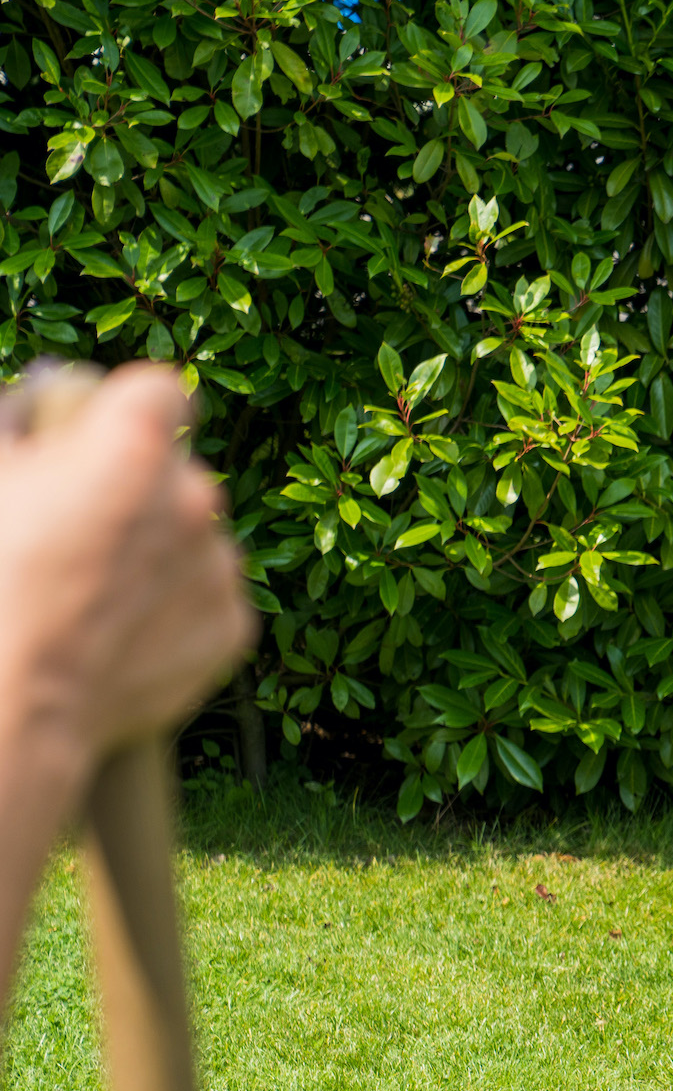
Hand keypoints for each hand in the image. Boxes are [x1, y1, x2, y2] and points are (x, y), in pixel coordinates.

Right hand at [0, 364, 254, 781]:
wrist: (12, 700)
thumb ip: (25, 421)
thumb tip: (49, 400)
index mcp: (132, 444)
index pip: (159, 390)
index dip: (125, 409)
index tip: (102, 432)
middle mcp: (195, 498)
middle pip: (177, 473)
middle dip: (137, 491)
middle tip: (77, 532)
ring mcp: (219, 566)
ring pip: (196, 539)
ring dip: (159, 553)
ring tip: (91, 594)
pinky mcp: (233, 627)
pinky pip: (207, 598)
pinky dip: (175, 609)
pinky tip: (118, 633)